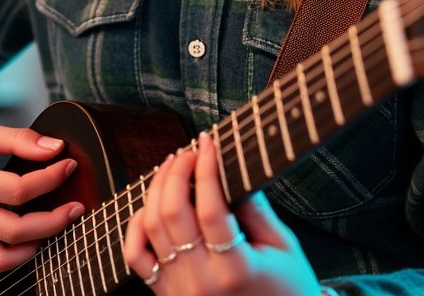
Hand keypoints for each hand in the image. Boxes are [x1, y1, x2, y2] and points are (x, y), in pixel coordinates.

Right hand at [0, 117, 84, 271]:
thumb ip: (17, 138)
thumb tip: (55, 147)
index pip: (16, 189)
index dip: (49, 178)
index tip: (69, 164)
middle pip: (14, 229)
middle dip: (53, 221)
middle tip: (77, 206)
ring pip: (1, 256)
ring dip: (36, 245)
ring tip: (58, 226)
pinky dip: (13, 255)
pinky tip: (32, 238)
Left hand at [123, 131, 321, 295]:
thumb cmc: (286, 290)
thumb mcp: (283, 247)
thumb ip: (258, 210)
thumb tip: (233, 170)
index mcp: (236, 269)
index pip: (211, 207)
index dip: (206, 168)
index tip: (208, 142)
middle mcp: (202, 281)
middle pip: (173, 213)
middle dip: (177, 172)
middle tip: (189, 152)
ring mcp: (179, 290)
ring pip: (152, 227)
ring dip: (157, 188)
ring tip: (173, 167)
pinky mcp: (165, 294)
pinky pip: (136, 255)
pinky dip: (137, 225)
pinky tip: (150, 204)